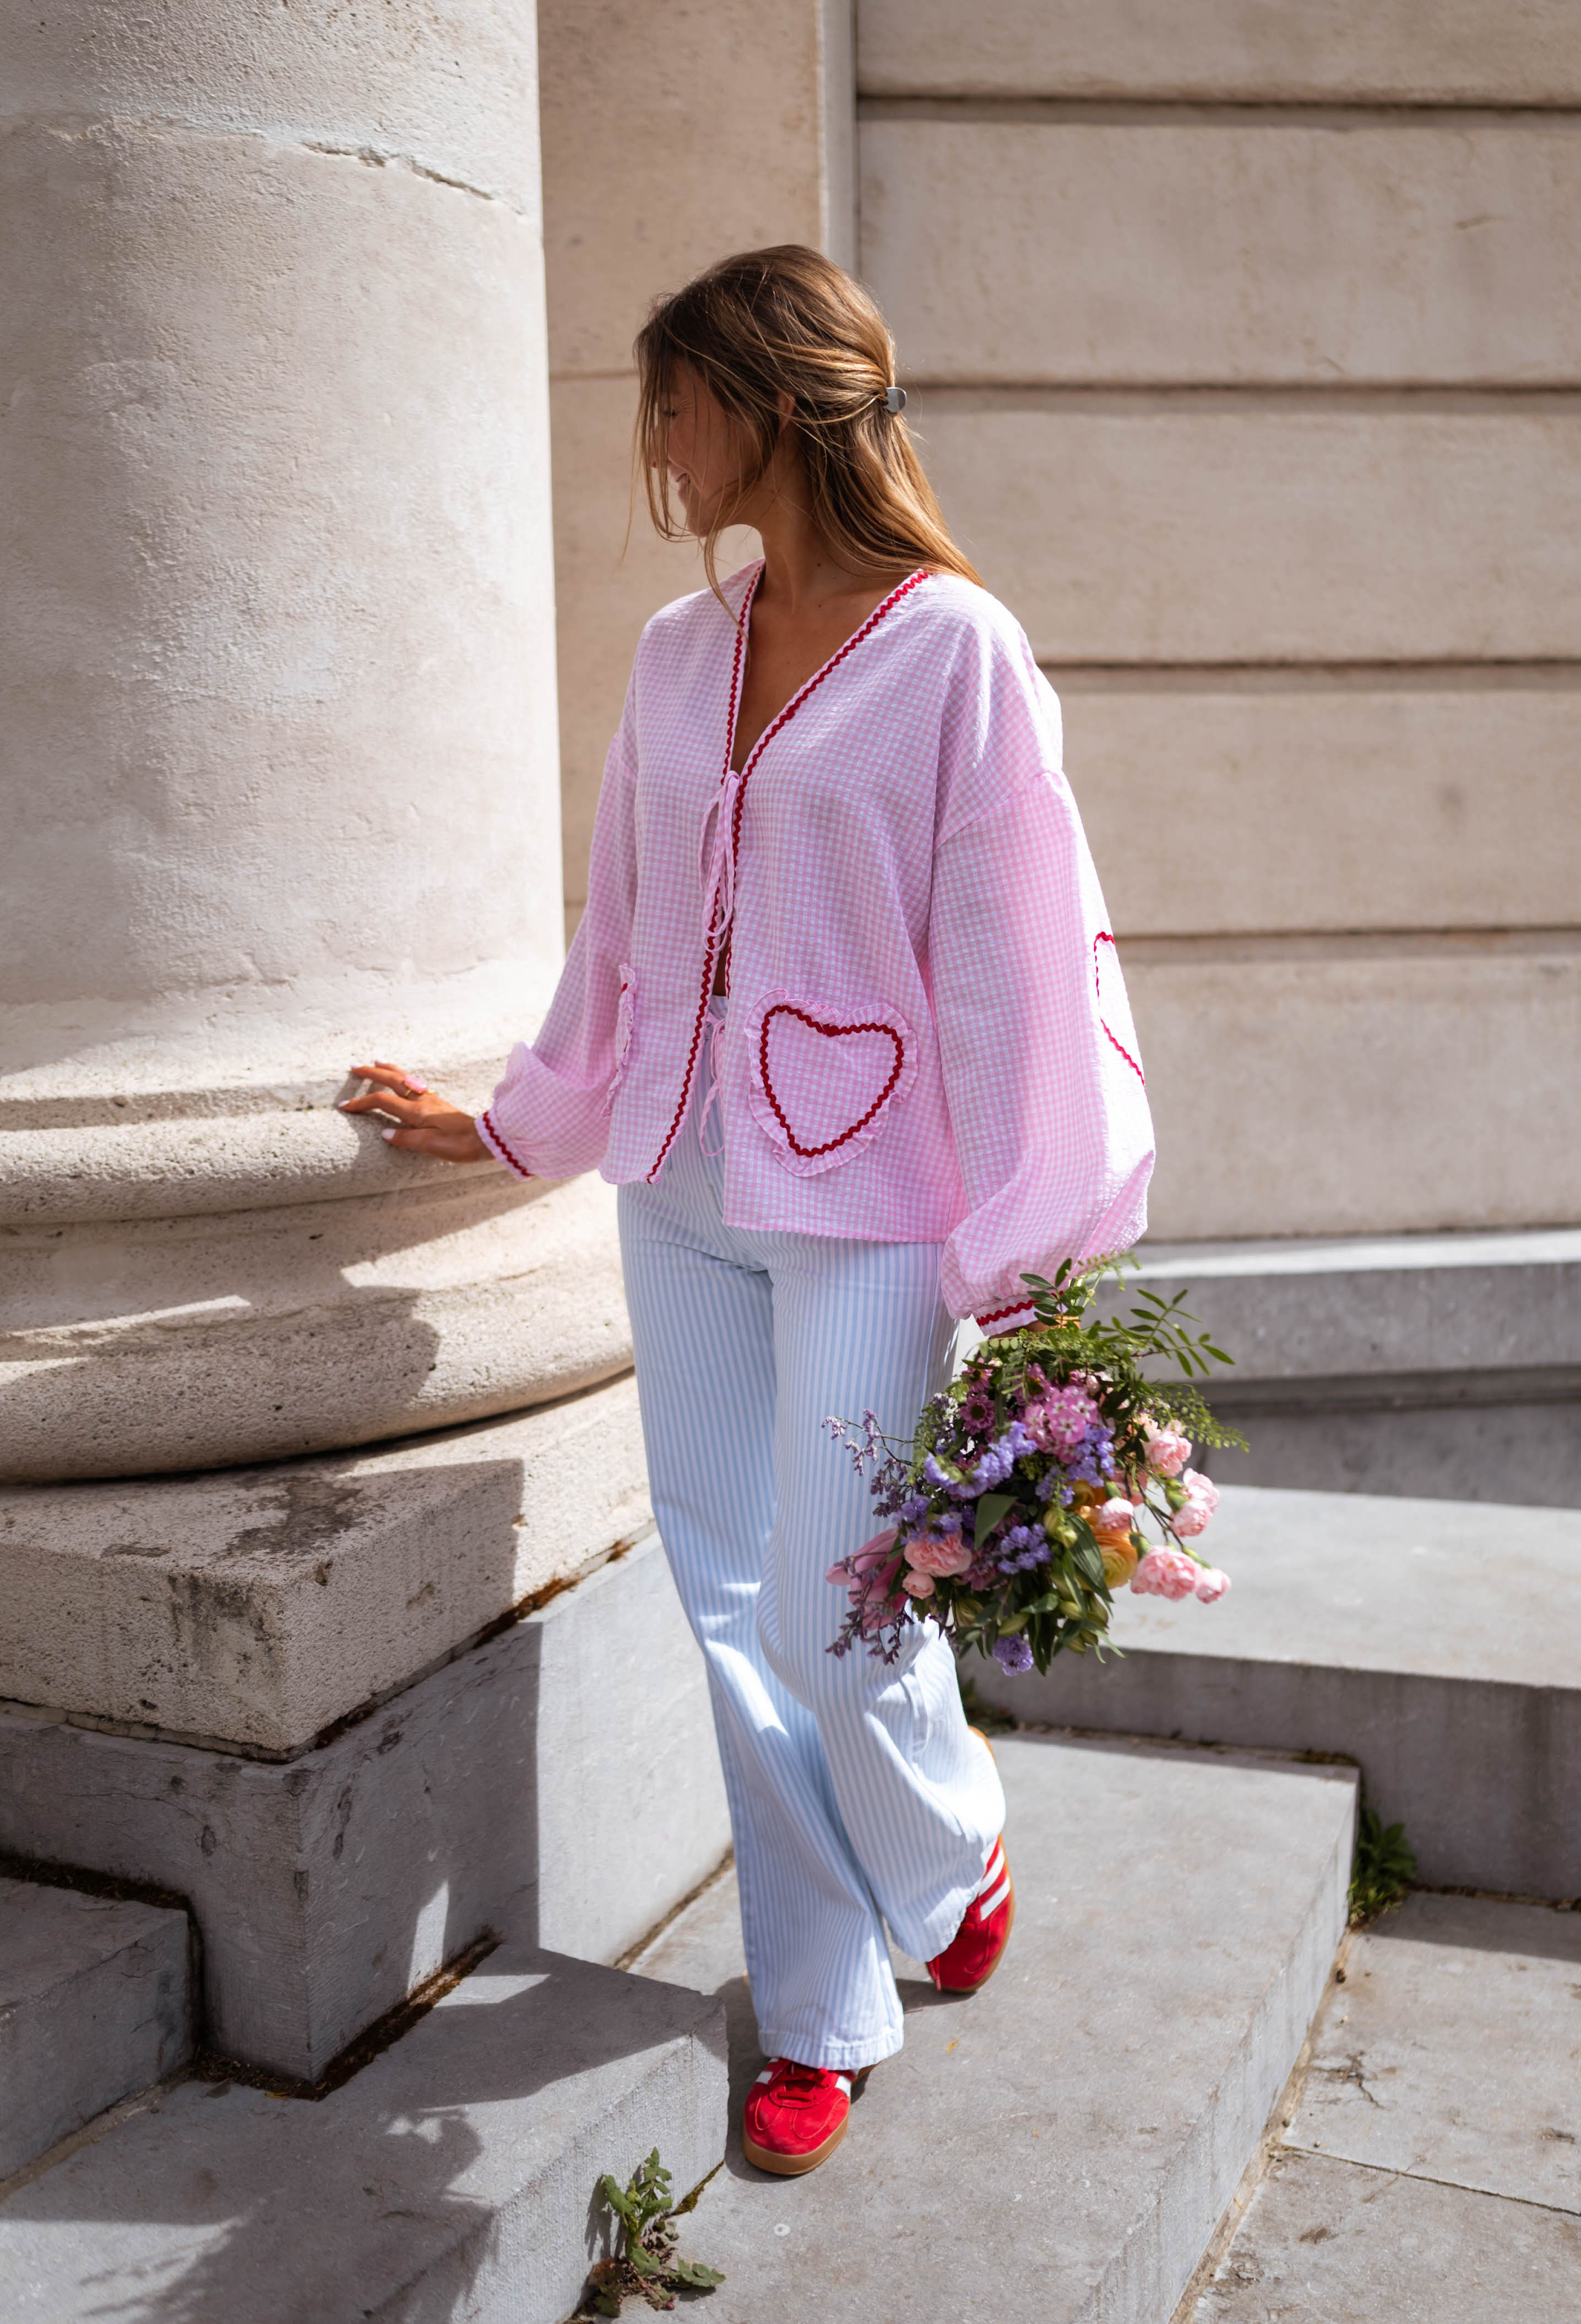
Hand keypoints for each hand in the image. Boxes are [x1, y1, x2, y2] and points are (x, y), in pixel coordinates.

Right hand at [339, 1061, 493, 1164]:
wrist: (486, 1138)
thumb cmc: (459, 1144)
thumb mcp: (429, 1145)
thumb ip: (405, 1138)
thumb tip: (384, 1133)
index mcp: (416, 1111)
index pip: (381, 1101)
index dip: (361, 1103)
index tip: (343, 1106)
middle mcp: (423, 1100)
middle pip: (392, 1081)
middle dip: (371, 1073)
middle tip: (354, 1066)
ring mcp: (432, 1099)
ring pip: (405, 1078)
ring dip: (389, 1069)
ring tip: (377, 1061)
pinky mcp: (439, 1103)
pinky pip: (416, 1083)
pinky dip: (404, 1076)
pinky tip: (404, 1078)